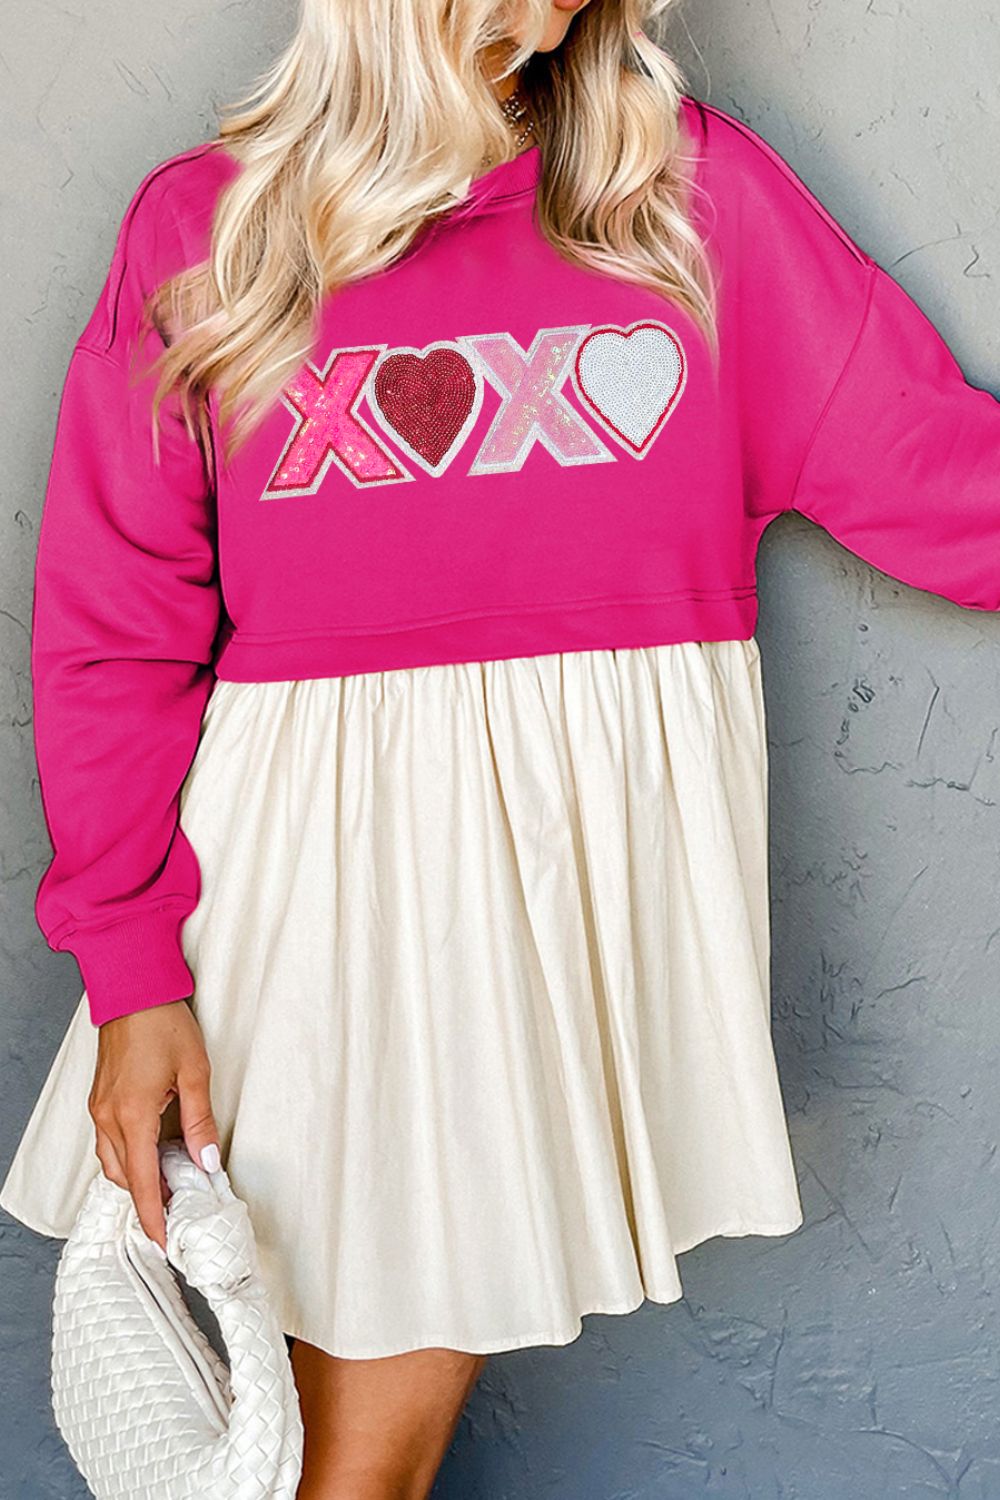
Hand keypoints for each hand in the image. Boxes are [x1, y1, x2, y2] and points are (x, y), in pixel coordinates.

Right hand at [88, 999, 221, 1251]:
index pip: (144, 1184)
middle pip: (126, 1179)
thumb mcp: (195, 1072)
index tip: (166, 1243)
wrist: (132, 990)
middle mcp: (108, 1118)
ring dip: (138, 1180)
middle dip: (148, 1202)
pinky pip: (108, 1142)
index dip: (155, 1218)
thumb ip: (200, 1122)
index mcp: (132, 1116)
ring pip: (113, 1163)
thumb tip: (207, 1161)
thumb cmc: (163, 1024)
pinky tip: (153, 1153)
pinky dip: (129, 1157)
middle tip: (178, 1213)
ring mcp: (99, 1109)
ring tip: (170, 1185)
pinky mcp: (99, 1099)